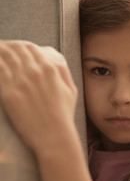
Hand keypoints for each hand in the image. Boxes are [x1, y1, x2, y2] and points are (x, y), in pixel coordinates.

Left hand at [0, 40, 77, 154]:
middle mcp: (34, 71)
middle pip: (14, 49)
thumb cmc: (63, 115)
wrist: (54, 135)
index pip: (30, 47)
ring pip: (2, 57)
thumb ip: (63, 72)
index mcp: (50, 69)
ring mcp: (20, 81)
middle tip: (0, 49)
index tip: (12, 47)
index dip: (19, 45)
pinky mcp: (8, 93)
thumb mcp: (71, 90)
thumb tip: (55, 59)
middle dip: (5, 46)